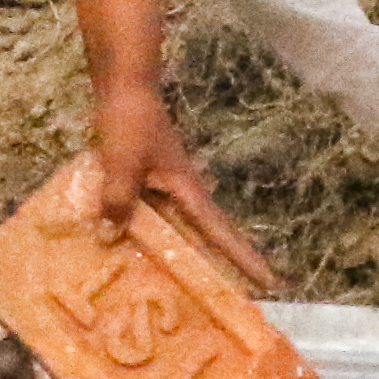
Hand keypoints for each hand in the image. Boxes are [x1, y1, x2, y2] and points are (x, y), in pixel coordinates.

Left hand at [91, 83, 277, 290]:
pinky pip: (149, 208)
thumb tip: (110, 240)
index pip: (220, 232)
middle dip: (218, 261)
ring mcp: (164, 180)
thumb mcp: (122, 164)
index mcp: (187, 190)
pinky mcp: (145, 172)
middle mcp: (182, 189)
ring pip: (175, 223)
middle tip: (230, 294)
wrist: (125, 84)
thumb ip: (118, 201)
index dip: (243, 257)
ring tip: (178, 282)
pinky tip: (125, 240)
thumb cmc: (131, 122)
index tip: (269, 282)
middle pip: (204, 233)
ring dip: (179, 248)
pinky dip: (144, 226)